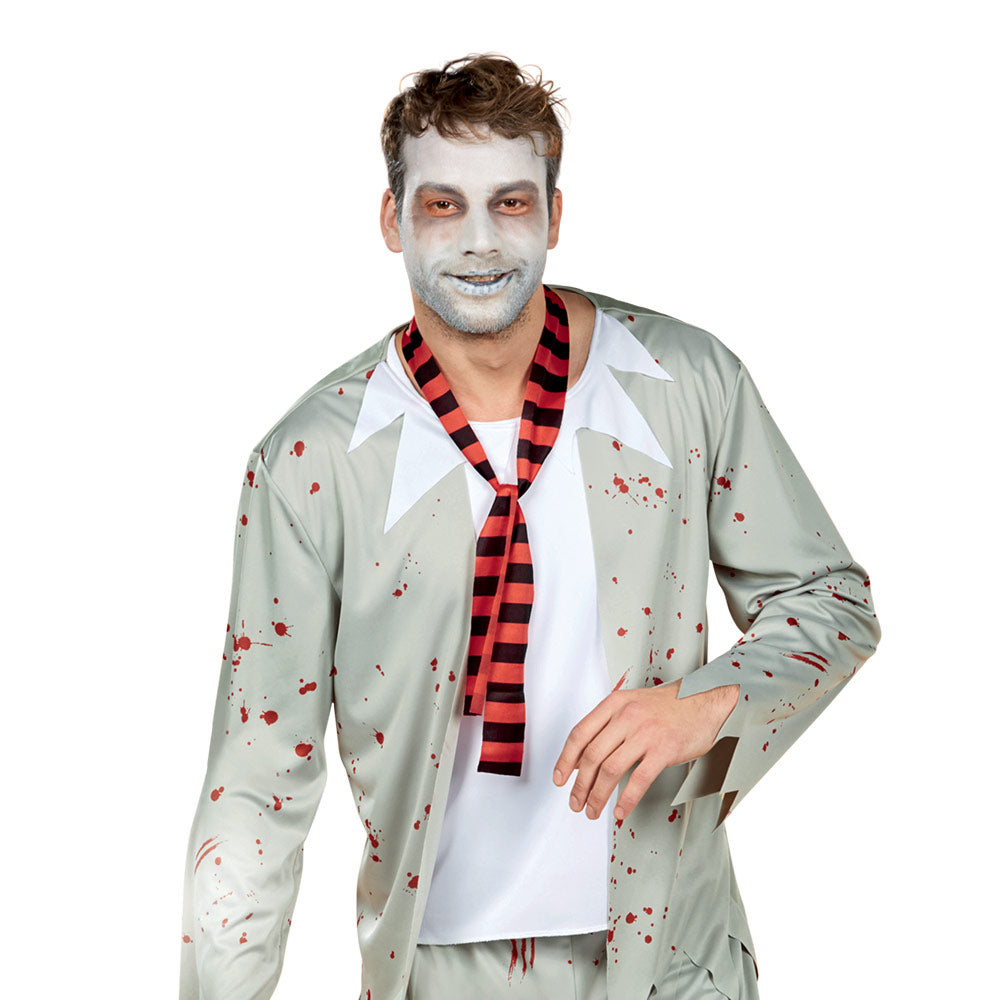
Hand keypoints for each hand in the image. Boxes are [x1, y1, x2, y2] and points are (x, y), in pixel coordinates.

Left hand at [552, 680, 738, 821]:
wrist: (705, 699)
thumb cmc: (669, 705)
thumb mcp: (631, 705)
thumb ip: (607, 725)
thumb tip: (584, 757)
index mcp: (614, 704)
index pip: (579, 734)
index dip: (565, 760)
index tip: (559, 778)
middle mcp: (626, 716)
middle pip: (592, 756)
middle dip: (579, 785)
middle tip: (576, 802)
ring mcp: (646, 733)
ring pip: (611, 770)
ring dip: (597, 795)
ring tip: (592, 810)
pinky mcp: (664, 749)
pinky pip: (638, 780)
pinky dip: (626, 799)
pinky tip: (620, 810)